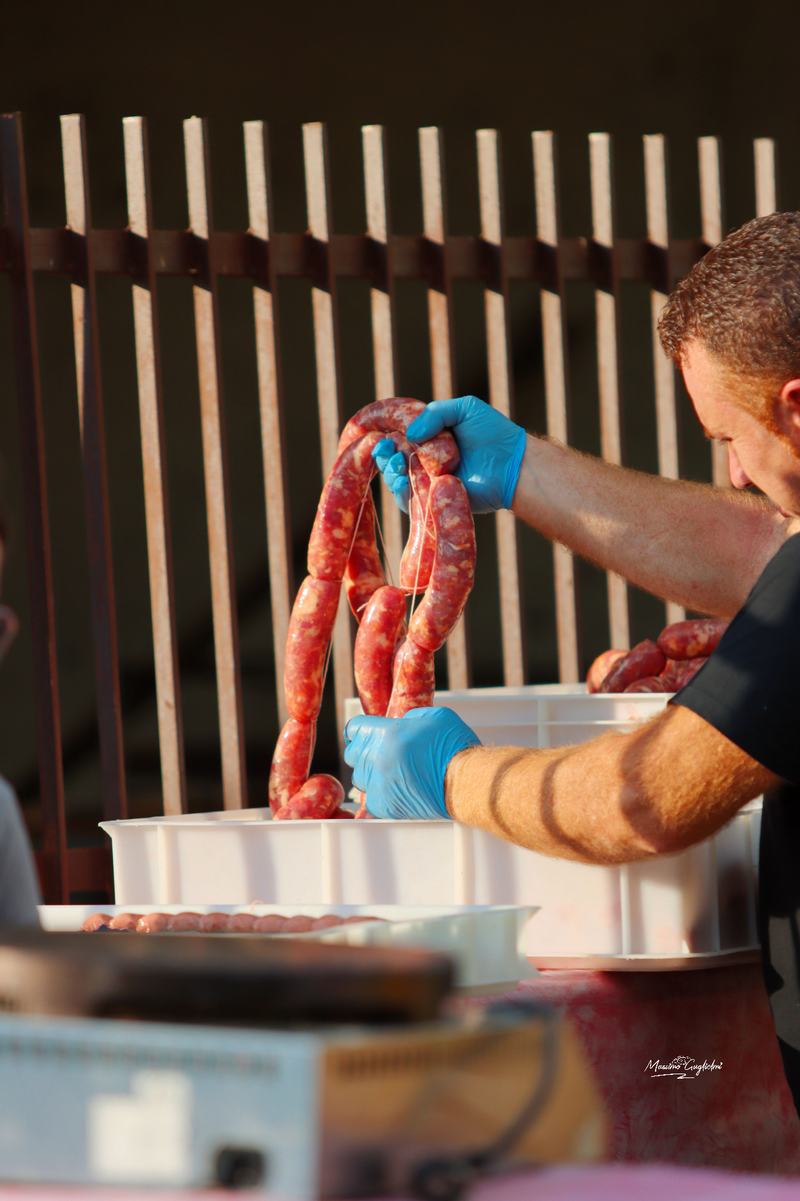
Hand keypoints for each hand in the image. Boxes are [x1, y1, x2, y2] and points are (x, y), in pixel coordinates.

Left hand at [343, 706, 480, 818]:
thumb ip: (409, 717)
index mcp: (386, 733)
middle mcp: (377, 758)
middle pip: (353, 754)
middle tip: (381, 753)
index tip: (365, 734)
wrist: (468, 782)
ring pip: (359, 777)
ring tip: (391, 773)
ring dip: (370, 774)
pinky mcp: (384, 806)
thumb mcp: (434, 716)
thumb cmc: (456, 747)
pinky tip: (396, 790)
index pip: (355, 729)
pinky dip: (379, 795)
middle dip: (365, 751)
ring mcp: (378, 784)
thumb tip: (399, 723)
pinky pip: (370, 799)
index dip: (361, 730)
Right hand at [371, 396, 526, 514]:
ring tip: (395, 464)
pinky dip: (400, 492)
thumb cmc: (494, 433)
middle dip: (383, 455)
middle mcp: (425, 460)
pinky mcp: (434, 501)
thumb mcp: (465, 409)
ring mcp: (428, 482)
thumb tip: (409, 435)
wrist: (512, 465)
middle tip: (386, 451)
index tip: (376, 434)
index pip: (397, 437)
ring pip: (396, 480)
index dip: (384, 436)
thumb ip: (434, 413)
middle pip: (391, 460)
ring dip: (389, 472)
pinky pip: (409, 501)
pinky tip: (401, 481)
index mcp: (430, 438)